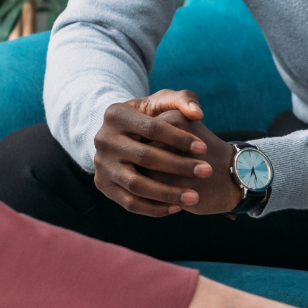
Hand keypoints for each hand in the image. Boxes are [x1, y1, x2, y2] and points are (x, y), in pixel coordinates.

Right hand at [92, 90, 233, 215]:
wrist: (123, 135)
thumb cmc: (149, 116)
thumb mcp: (163, 101)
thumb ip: (183, 99)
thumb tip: (197, 114)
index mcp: (116, 114)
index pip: (153, 129)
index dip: (180, 139)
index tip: (204, 148)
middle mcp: (103, 139)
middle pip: (145, 157)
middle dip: (179, 166)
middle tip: (206, 171)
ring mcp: (101, 164)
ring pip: (136, 184)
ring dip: (168, 193)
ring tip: (194, 196)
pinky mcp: (102, 185)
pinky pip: (129, 202)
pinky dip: (154, 208)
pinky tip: (177, 207)